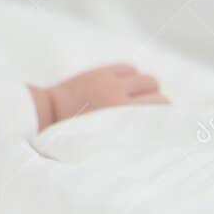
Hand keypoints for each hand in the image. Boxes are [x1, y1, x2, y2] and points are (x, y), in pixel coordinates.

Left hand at [32, 63, 168, 129]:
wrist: (46, 112)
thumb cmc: (74, 136)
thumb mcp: (103, 142)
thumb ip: (128, 138)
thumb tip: (156, 144)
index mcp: (120, 116)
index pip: (161, 107)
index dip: (167, 115)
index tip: (167, 124)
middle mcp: (118, 96)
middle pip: (157, 92)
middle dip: (159, 103)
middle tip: (153, 114)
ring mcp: (110, 81)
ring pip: (146, 79)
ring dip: (147, 89)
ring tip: (140, 101)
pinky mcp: (101, 71)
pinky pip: (129, 69)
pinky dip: (131, 77)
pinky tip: (127, 88)